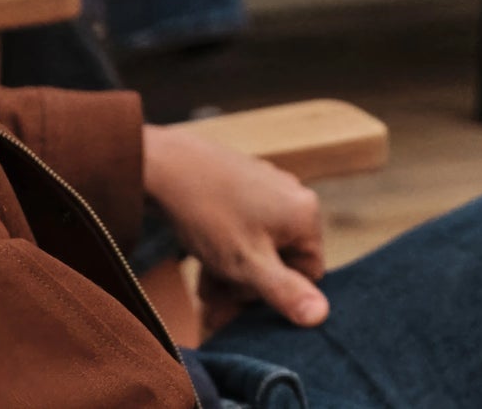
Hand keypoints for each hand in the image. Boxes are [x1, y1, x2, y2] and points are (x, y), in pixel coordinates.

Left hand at [142, 125, 328, 329]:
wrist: (160, 165)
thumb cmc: (208, 215)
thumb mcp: (248, 264)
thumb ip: (285, 292)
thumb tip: (321, 316)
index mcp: (305, 215)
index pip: (308, 273)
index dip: (275, 296)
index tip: (241, 304)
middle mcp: (292, 195)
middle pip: (279, 259)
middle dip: (246, 286)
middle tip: (214, 303)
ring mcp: (265, 186)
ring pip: (256, 245)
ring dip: (231, 272)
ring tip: (204, 288)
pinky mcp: (240, 182)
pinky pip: (241, 225)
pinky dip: (224, 247)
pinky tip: (201, 263)